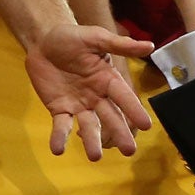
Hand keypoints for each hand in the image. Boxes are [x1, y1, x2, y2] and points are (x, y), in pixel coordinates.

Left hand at [24, 23, 154, 160]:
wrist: (43, 41)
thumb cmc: (72, 37)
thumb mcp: (96, 37)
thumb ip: (120, 44)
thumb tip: (150, 45)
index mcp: (109, 80)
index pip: (124, 97)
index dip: (134, 110)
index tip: (146, 125)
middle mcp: (97, 96)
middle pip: (110, 117)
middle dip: (119, 133)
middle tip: (129, 151)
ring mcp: (79, 105)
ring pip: (88, 126)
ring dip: (91, 141)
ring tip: (95, 157)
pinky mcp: (59, 109)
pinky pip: (61, 126)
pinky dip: (60, 138)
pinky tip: (58, 150)